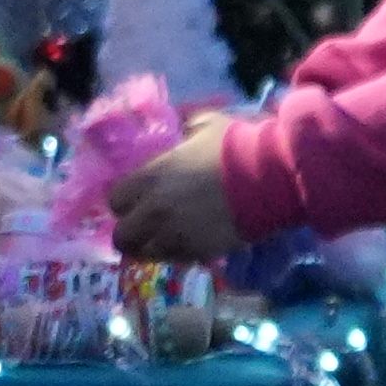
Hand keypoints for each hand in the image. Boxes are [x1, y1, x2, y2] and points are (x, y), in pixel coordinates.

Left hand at [107, 129, 245, 265]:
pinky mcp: (199, 253)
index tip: (136, 200)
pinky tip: (192, 243)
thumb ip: (184, 128)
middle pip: (123, 236)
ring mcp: (175, 235)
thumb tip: (183, 129)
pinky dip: (180, 255)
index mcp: (150, 177)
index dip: (125, 202)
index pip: (115, 200)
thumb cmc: (235, 146)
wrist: (269, 179)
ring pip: (148, 254)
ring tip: (168, 239)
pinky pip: (178, 261)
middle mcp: (155, 210)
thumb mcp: (204, 124)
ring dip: (154, 247)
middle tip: (146, 228)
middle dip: (131, 233)